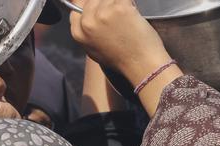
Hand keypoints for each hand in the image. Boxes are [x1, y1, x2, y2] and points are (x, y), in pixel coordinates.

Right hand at [68, 0, 182, 116]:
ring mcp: (103, 13)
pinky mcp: (119, 8)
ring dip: (118, 4)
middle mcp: (88, 22)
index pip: (78, 5)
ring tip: (126, 19)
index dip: (90, 5)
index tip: (101, 8)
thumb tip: (87, 16)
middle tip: (118, 16)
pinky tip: (133, 15)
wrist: (142, 66)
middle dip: (106, 4)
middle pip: (93, 0)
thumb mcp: (95, 50)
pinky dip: (130, 4)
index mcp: (78, 32)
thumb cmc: (123, 60)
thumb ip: (88, 32)